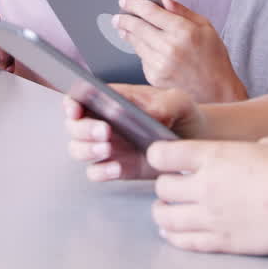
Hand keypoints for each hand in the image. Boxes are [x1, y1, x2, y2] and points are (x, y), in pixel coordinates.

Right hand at [64, 83, 203, 181]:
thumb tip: (147, 112)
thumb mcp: (178, 101)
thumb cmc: (182, 114)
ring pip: (79, 149)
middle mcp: (104, 122)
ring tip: (107, 149)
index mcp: (112, 100)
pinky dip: (100, 171)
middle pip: (74, 126)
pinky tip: (115, 168)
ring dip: (87, 150)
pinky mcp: (117, 168)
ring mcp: (108, 146)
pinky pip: (96, 172)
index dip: (71, 103)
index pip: (80, 97)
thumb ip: (165, 104)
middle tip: (104, 132)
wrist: (196, 142)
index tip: (75, 110)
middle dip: (83, 129)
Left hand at [115, 0, 245, 102]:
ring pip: (136, 43)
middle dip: (124, 19)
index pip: (150, 12)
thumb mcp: (204, 26)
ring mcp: (161, 64)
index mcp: (183, 31)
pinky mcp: (155, 77)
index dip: (134, 4)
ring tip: (123, 29)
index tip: (124, 0)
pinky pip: (142, 58)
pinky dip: (142, 51)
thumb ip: (181, 10)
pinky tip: (146, 48)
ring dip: (128, 34)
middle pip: (137, 27)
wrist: (217, 90)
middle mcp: (170, 47)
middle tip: (117, 17)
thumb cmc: (213, 56)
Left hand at [148, 136, 267, 255]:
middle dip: (165, 186)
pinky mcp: (222, 240)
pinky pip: (186, 241)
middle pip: (162, 187)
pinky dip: (174, 236)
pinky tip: (172, 232)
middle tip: (171, 186)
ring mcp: (211, 216)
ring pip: (166, 217)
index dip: (158, 154)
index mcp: (213, 156)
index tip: (162, 157)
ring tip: (166, 210)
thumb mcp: (267, 144)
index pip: (162, 154)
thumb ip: (244, 149)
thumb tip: (247, 152)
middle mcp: (205, 185)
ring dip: (163, 212)